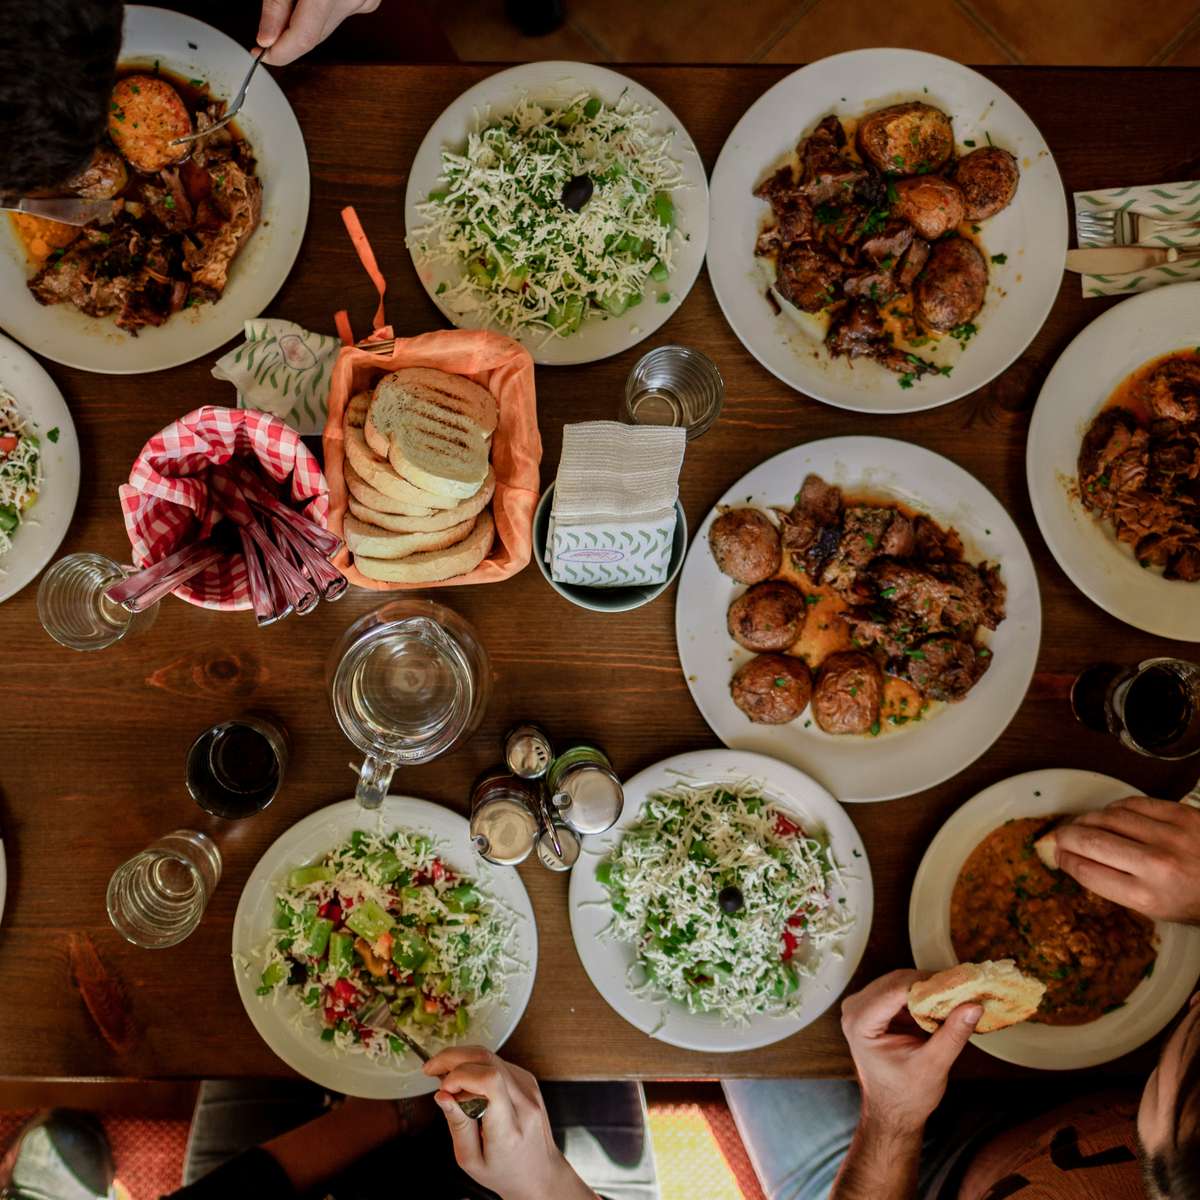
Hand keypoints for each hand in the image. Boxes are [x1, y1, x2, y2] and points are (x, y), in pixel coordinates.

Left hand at [257, 0, 380, 64]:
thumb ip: (276, 5)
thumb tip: (267, 39)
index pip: (303, 39)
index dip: (280, 52)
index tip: (261, 55)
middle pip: (314, 37)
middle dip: (289, 36)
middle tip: (269, 25)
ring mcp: (365, 0)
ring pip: (326, 28)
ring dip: (306, 22)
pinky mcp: (368, 0)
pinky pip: (339, 15)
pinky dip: (324, 11)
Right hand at [423, 1046, 596, 1199]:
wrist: (539, 1173)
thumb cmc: (505, 1172)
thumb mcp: (471, 1160)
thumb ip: (457, 1125)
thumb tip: (442, 1095)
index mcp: (508, 1128)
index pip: (489, 1082)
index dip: (461, 1075)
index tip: (443, 1087)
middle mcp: (523, 1102)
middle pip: (487, 1060)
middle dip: (453, 1058)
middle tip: (431, 1068)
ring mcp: (529, 1088)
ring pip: (491, 1056)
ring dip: (462, 1058)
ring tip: (444, 1075)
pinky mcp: (528, 1080)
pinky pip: (497, 1062)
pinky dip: (476, 1065)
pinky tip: (465, 1080)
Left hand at [840, 970, 980, 1134]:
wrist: (893, 1112)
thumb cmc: (906, 1096)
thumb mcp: (933, 1066)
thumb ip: (953, 1035)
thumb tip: (973, 1006)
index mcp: (860, 1023)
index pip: (895, 989)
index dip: (927, 983)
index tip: (957, 984)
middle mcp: (855, 1009)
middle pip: (896, 981)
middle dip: (930, 984)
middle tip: (961, 988)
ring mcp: (862, 1007)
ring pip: (899, 982)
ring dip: (927, 988)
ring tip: (955, 996)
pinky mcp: (874, 1008)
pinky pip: (900, 990)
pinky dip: (922, 995)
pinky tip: (941, 1004)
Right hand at [1052, 796, 1199, 924]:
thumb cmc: (1199, 902)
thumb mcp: (1158, 909)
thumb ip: (1118, 886)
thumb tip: (1078, 859)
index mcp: (1148, 896)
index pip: (1085, 870)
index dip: (1063, 860)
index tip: (1058, 855)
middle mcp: (1156, 865)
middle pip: (1088, 840)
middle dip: (1065, 836)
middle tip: (1059, 837)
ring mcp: (1169, 835)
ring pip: (1106, 816)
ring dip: (1087, 819)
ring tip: (1083, 824)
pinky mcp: (1181, 814)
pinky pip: (1132, 803)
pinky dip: (1114, 808)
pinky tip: (1112, 816)